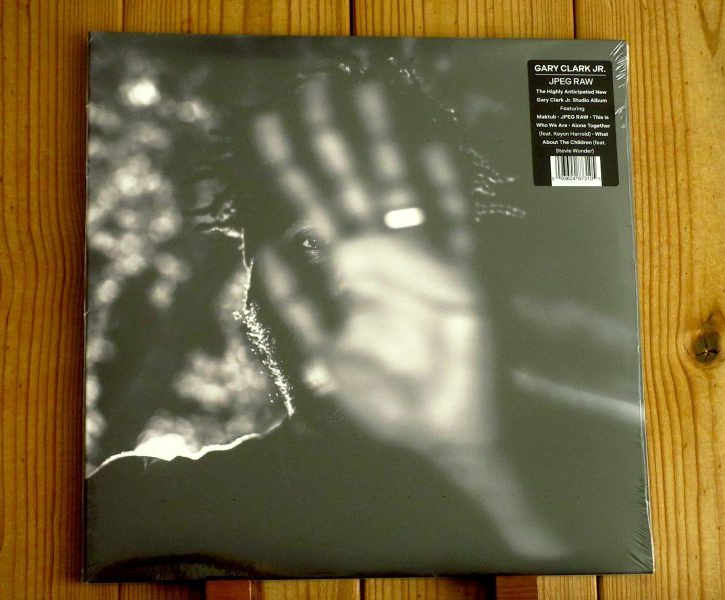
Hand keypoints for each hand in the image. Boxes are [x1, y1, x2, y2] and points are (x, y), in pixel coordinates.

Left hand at [251, 75, 495, 455]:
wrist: (441, 430)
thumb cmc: (386, 399)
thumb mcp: (327, 357)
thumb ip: (301, 308)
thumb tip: (273, 250)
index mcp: (349, 273)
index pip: (312, 208)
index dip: (289, 169)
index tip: (267, 127)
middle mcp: (381, 257)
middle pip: (350, 186)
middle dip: (329, 141)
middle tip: (311, 91)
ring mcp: (419, 261)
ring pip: (397, 191)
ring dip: (381, 146)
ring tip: (366, 97)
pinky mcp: (458, 276)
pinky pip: (452, 227)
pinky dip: (443, 192)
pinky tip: (429, 152)